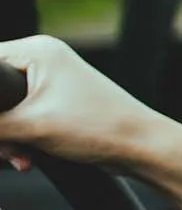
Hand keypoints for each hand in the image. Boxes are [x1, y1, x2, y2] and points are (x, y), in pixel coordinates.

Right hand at [0, 36, 181, 173]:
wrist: (141, 148)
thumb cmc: (101, 126)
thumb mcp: (31, 126)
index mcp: (38, 51)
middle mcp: (44, 61)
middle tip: (7, 145)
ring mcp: (50, 84)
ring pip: (4, 112)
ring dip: (7, 139)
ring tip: (21, 155)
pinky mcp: (55, 106)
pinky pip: (21, 122)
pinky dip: (20, 141)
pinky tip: (27, 158)